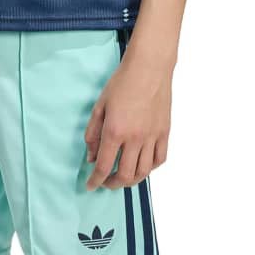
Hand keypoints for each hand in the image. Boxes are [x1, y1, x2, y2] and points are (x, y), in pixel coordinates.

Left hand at [83, 53, 171, 189]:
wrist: (148, 68)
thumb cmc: (121, 83)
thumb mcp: (100, 105)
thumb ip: (93, 133)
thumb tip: (92, 157)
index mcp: (115, 131)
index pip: (104, 166)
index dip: (95, 180)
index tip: (90, 186)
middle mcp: (134, 138)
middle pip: (125, 175)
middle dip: (113, 184)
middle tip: (106, 182)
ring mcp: (152, 137)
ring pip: (144, 172)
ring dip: (132, 180)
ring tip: (123, 177)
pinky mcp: (164, 133)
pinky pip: (159, 159)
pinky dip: (150, 168)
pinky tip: (142, 166)